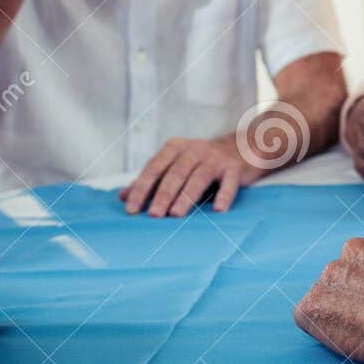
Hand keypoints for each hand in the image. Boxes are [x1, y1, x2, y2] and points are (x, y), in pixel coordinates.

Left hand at [121, 135, 261, 216]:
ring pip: (199, 177)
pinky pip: (229, 183)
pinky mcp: (234, 168)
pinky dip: (224, 196)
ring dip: (187, 196)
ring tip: (176, 214)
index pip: (154, 168)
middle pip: (176, 173)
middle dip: (163, 194)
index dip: (141, 188)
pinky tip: (218, 210)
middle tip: (153, 215)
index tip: (131, 209)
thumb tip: (123, 197)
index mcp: (175, 148)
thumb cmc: (201, 162)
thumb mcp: (175, 165)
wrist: (241, 148)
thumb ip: (151, 180)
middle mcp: (194, 150)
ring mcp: (215, 158)